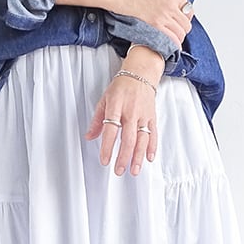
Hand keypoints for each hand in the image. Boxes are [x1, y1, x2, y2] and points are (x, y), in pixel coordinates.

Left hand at [85, 47, 162, 175]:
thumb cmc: (121, 86)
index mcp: (116, 106)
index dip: (107, 146)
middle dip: (123, 157)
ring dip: (138, 156)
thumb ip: (97, 120)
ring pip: (142, 139)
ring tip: (133, 170)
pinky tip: (149, 158)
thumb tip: (89, 137)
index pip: (111, 130)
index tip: (105, 160)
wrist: (140, 73)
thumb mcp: (104, 99)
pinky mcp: (152, 116)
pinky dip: (152, 147)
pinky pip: (153, 134)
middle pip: (128, 138)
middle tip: (118, 170)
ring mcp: (143, 115)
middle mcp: (131, 111)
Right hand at [121, 0, 196, 45]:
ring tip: (173, 38)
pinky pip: (171, 38)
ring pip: (180, 33)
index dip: (186, 17)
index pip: (190, 10)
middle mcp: (171, 6)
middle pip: (187, 24)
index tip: (181, 19)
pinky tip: (170, 45)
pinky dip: (173, 44)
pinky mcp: (155, 25)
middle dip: (183, 29)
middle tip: (177, 30)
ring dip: (179, 38)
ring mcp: (163, 17)